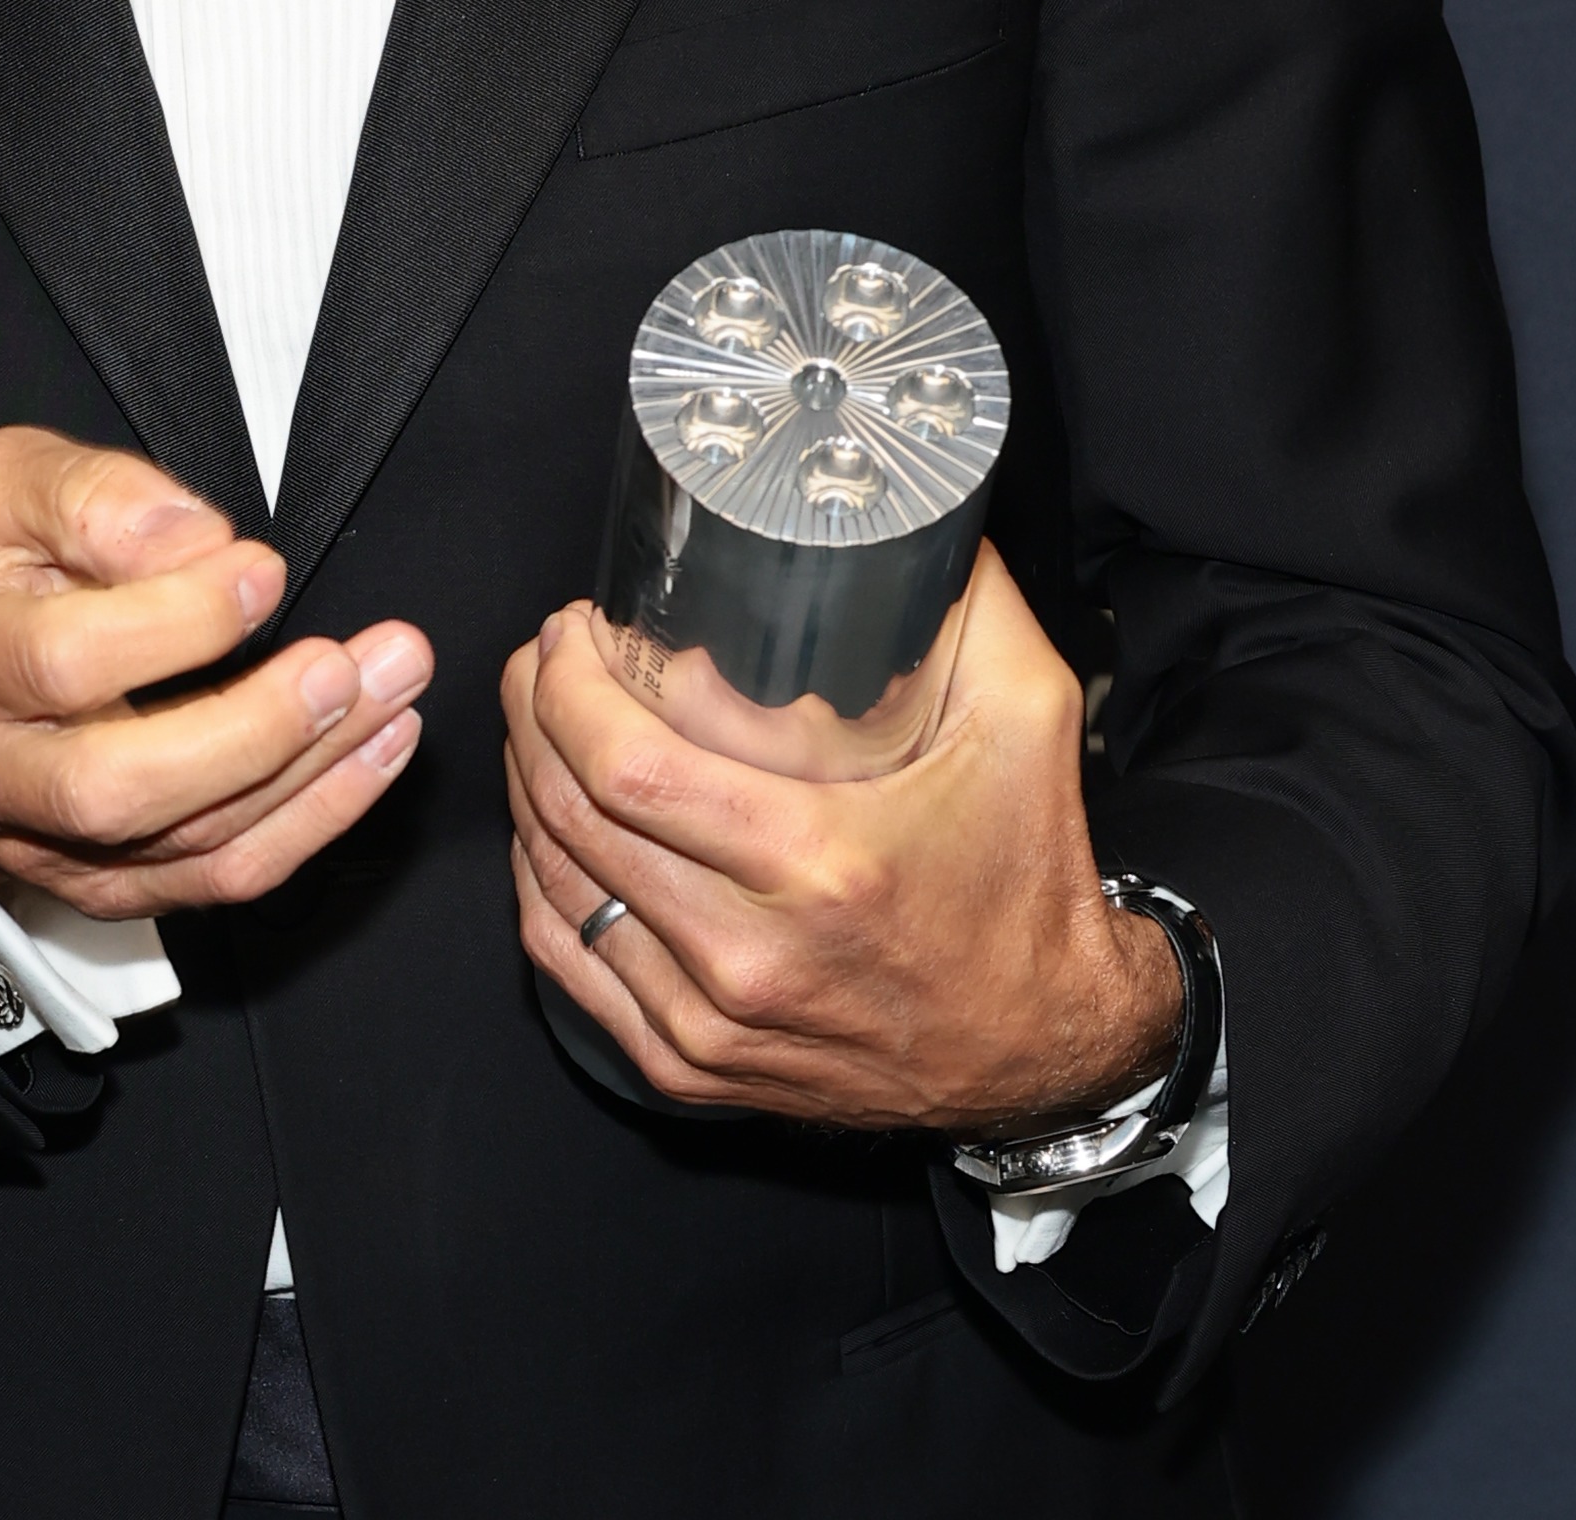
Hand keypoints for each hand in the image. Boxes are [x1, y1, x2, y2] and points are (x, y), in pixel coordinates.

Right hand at [0, 426, 431, 920]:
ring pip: (181, 844)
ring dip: (309, 775)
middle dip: (252, 730)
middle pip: (116, 786)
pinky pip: (210, 880)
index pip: (62, 658)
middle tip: (344, 667)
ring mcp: (35, 844)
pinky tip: (371, 754)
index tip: (260, 570)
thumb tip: (194, 542)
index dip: (174, 621)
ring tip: (391, 694)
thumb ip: (92, 494)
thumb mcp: (2, 484)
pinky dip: (307, 824)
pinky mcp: (95, 884)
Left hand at [500, 545, 1180, 1137]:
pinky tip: (550, 825)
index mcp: (818, 868)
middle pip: (571, 818)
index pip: (627, 768)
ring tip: (541, 722)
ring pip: (553, 888)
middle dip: (534, 716)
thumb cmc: (1029, 881)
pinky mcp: (695, 1068)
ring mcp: (712, 1025)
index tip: (570, 628)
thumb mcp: (1027, 719)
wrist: (1047, 1050)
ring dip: (528, 790)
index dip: (567, 686)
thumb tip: (906, 507)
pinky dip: (539, 884)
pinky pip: (569, 965)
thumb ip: (968, 600)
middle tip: (545, 658)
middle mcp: (752, 956)